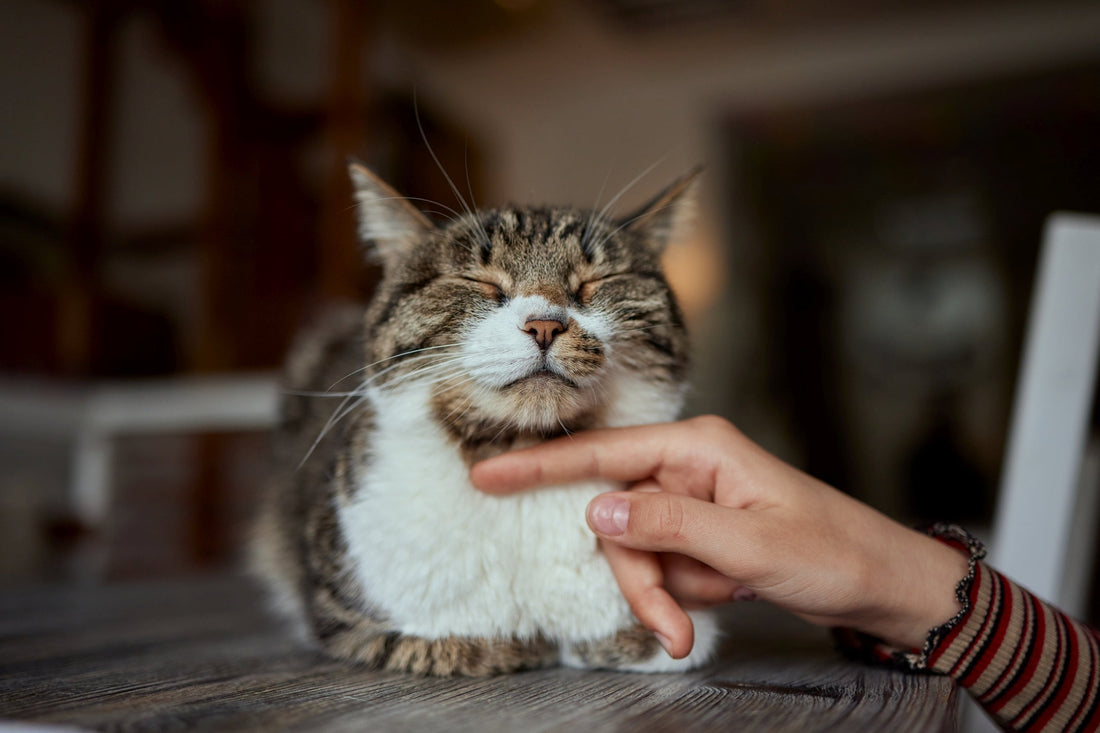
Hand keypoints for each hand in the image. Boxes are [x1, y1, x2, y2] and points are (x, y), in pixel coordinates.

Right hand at [471, 416, 967, 658]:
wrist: (879, 583)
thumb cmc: (829, 551)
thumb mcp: (747, 544)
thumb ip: (667, 525)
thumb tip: (595, 510)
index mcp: (697, 448)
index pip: (602, 454)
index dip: (540, 467)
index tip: (485, 476)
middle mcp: (687, 467)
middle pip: (618, 519)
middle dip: (639, 577)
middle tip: (667, 625)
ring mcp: (692, 501)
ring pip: (636, 550)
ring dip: (661, 594)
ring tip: (696, 622)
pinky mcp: (700, 532)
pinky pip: (662, 565)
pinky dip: (681, 593)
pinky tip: (724, 595)